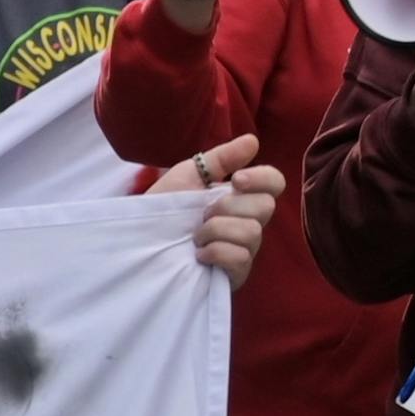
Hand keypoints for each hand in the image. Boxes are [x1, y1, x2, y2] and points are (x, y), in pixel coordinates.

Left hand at [159, 134, 280, 280]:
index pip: (274, 183)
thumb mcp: (189, 175)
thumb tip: (252, 141)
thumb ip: (221, 158)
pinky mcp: (235, 274)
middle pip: (265, 207)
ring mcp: (244, 249)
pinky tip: (198, 254)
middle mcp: (249, 222)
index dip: (263, 178)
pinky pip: (241, 258)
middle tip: (202, 213)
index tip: (236, 180)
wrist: (140, 240)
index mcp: (241, 196)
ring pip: (252, 232)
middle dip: (228, 206)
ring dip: (216, 230)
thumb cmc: (165, 207)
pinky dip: (216, 252)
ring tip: (194, 236)